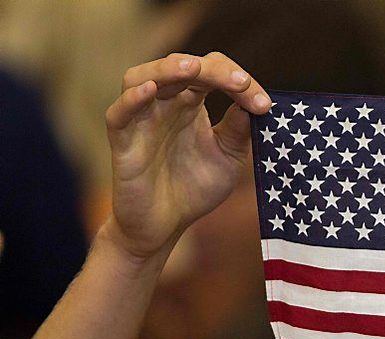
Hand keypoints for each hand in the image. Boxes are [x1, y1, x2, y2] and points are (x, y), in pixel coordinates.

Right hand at [104, 52, 270, 259]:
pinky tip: (152, 90)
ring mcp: (141, 120)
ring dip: (168, 69)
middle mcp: (165, 104)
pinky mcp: (122, 142)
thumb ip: (238, 131)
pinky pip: (119, 113)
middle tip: (240, 83)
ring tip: (193, 68)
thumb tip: (254, 103)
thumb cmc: (194, 188)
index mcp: (191, 103)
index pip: (211, 71)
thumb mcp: (228, 158)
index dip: (237, 79)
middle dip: (213, 70)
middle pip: (180, 66)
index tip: (264, 104)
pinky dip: (132, 98)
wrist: (165, 225)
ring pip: (142, 76)